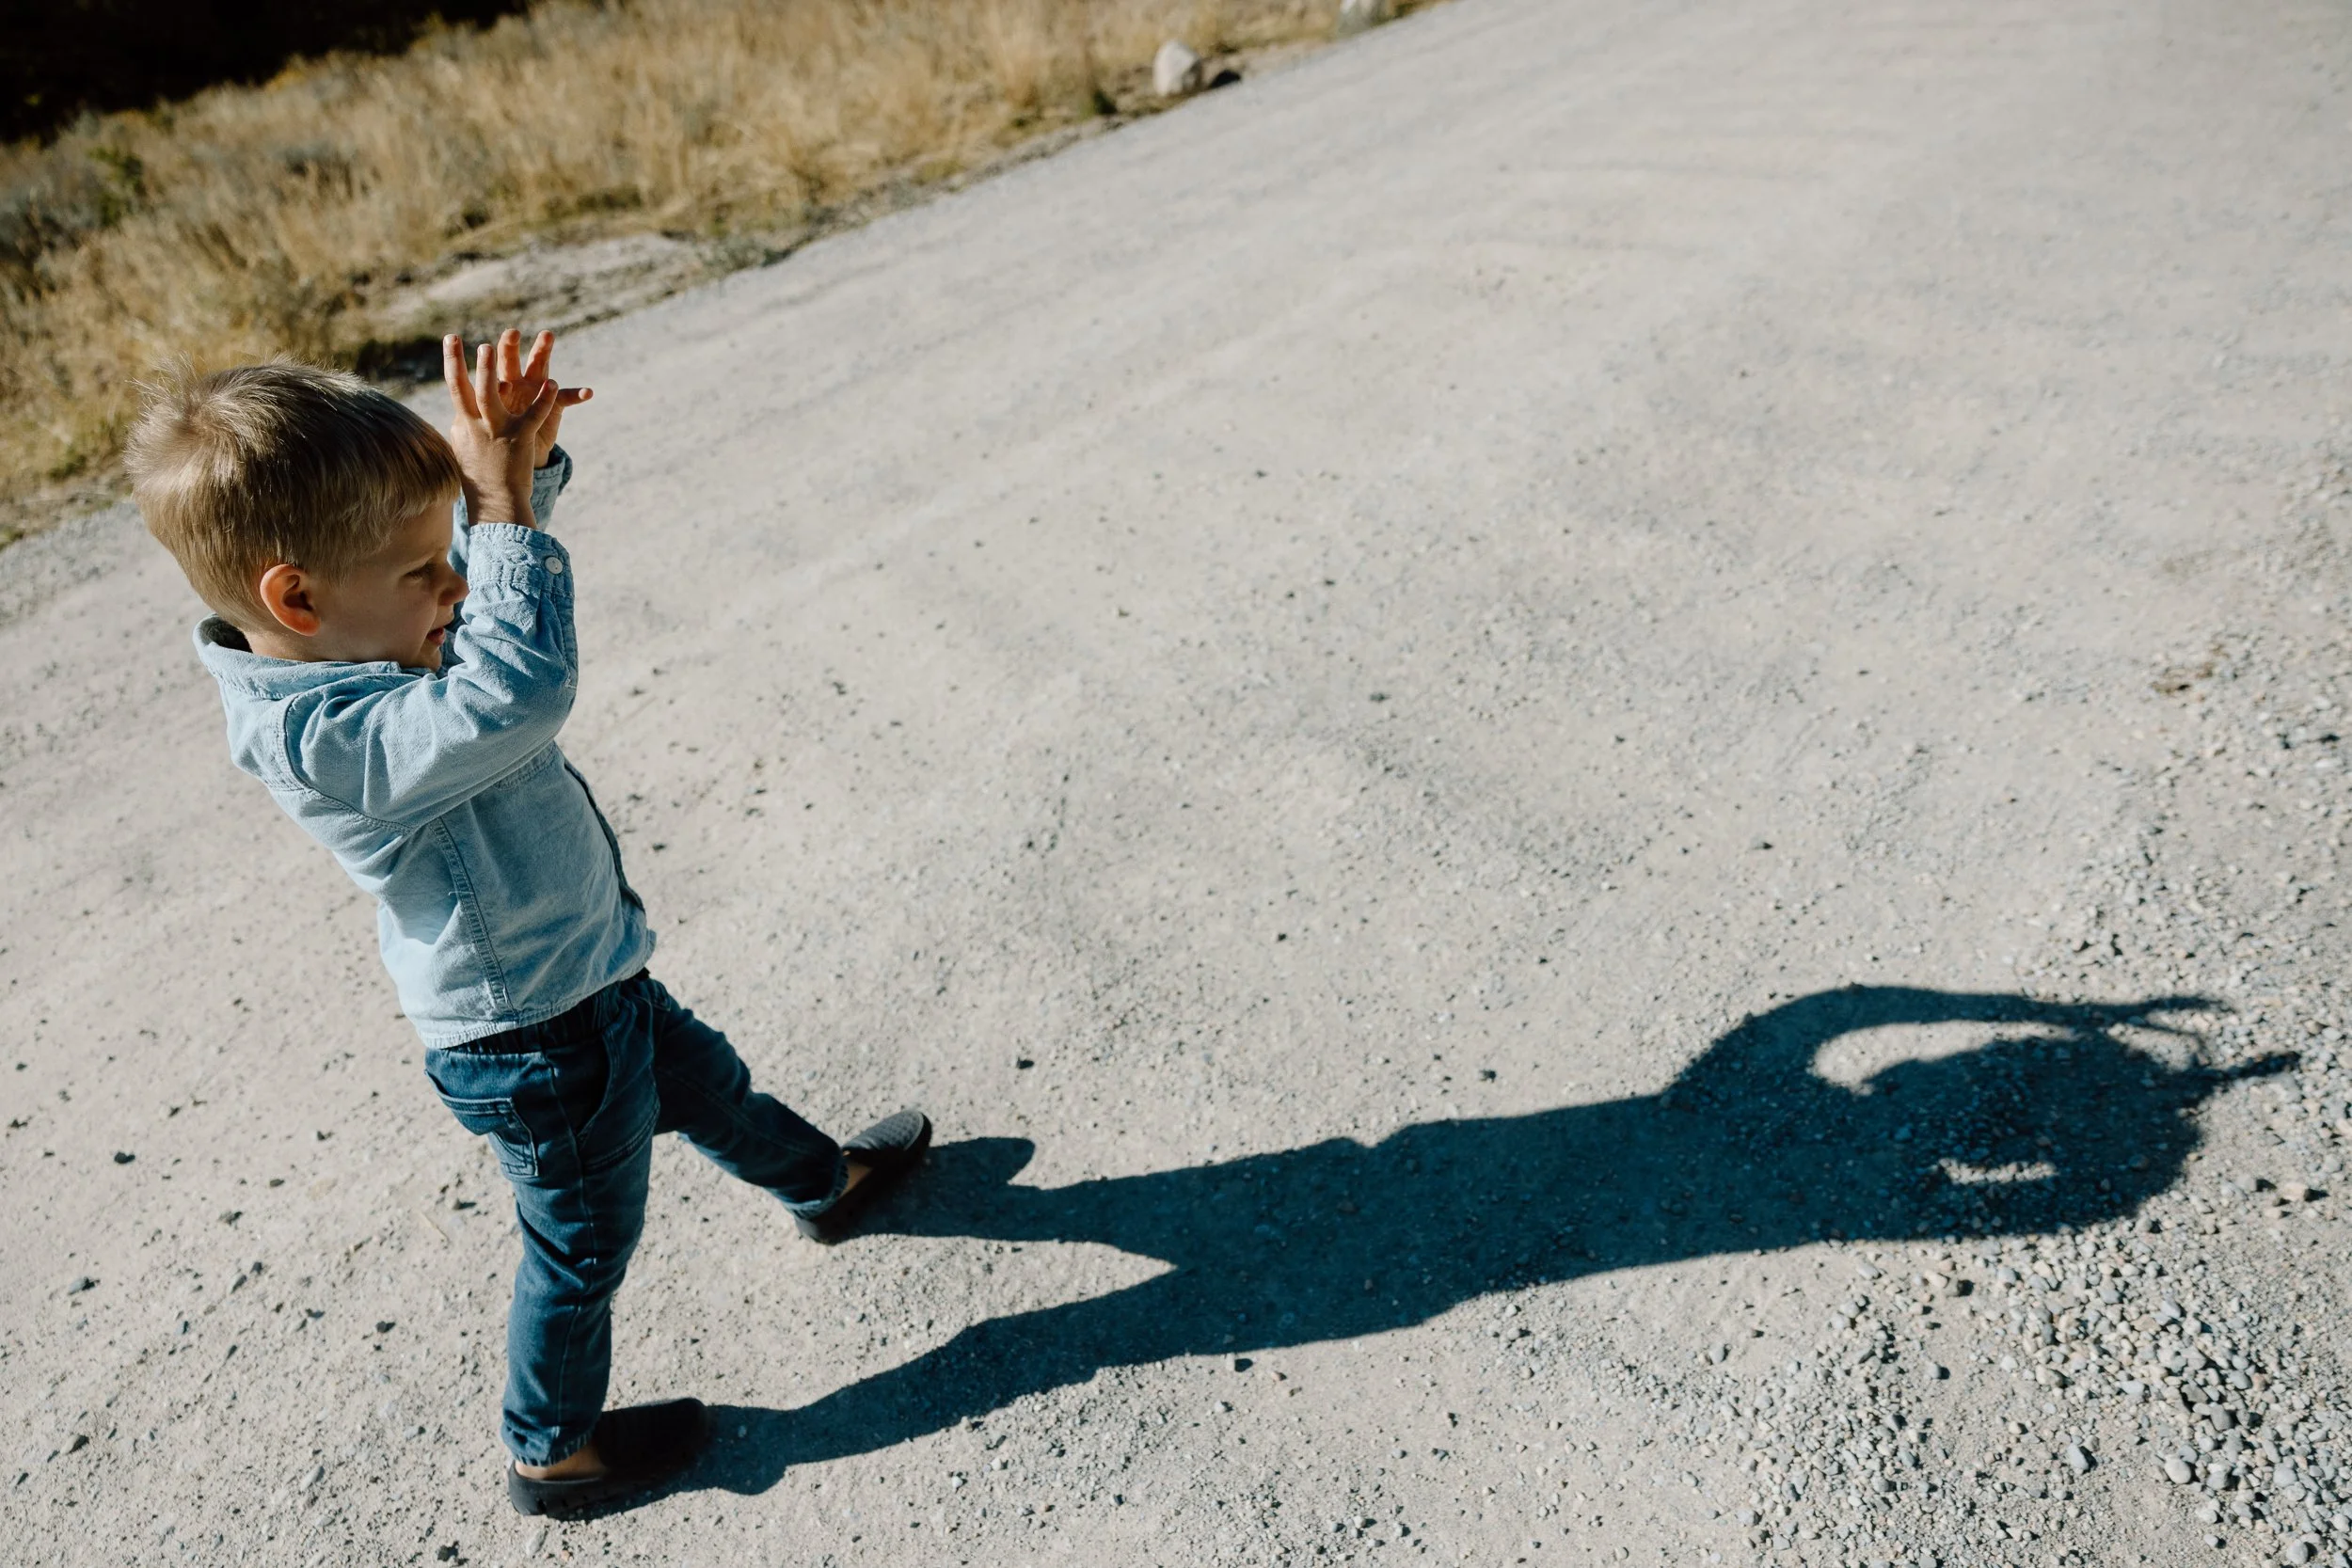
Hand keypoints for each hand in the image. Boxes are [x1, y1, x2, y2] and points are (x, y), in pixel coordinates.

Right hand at [442, 330, 589, 525]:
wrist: (497, 503)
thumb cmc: (480, 478)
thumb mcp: (464, 451)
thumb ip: (461, 430)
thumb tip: (456, 417)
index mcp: (464, 425)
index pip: (455, 387)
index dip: (452, 362)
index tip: (451, 339)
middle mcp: (476, 426)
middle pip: (468, 387)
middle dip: (469, 362)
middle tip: (474, 341)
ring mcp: (497, 431)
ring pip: (491, 394)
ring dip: (493, 369)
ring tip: (497, 345)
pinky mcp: (519, 438)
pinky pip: (534, 413)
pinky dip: (544, 398)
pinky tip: (552, 382)